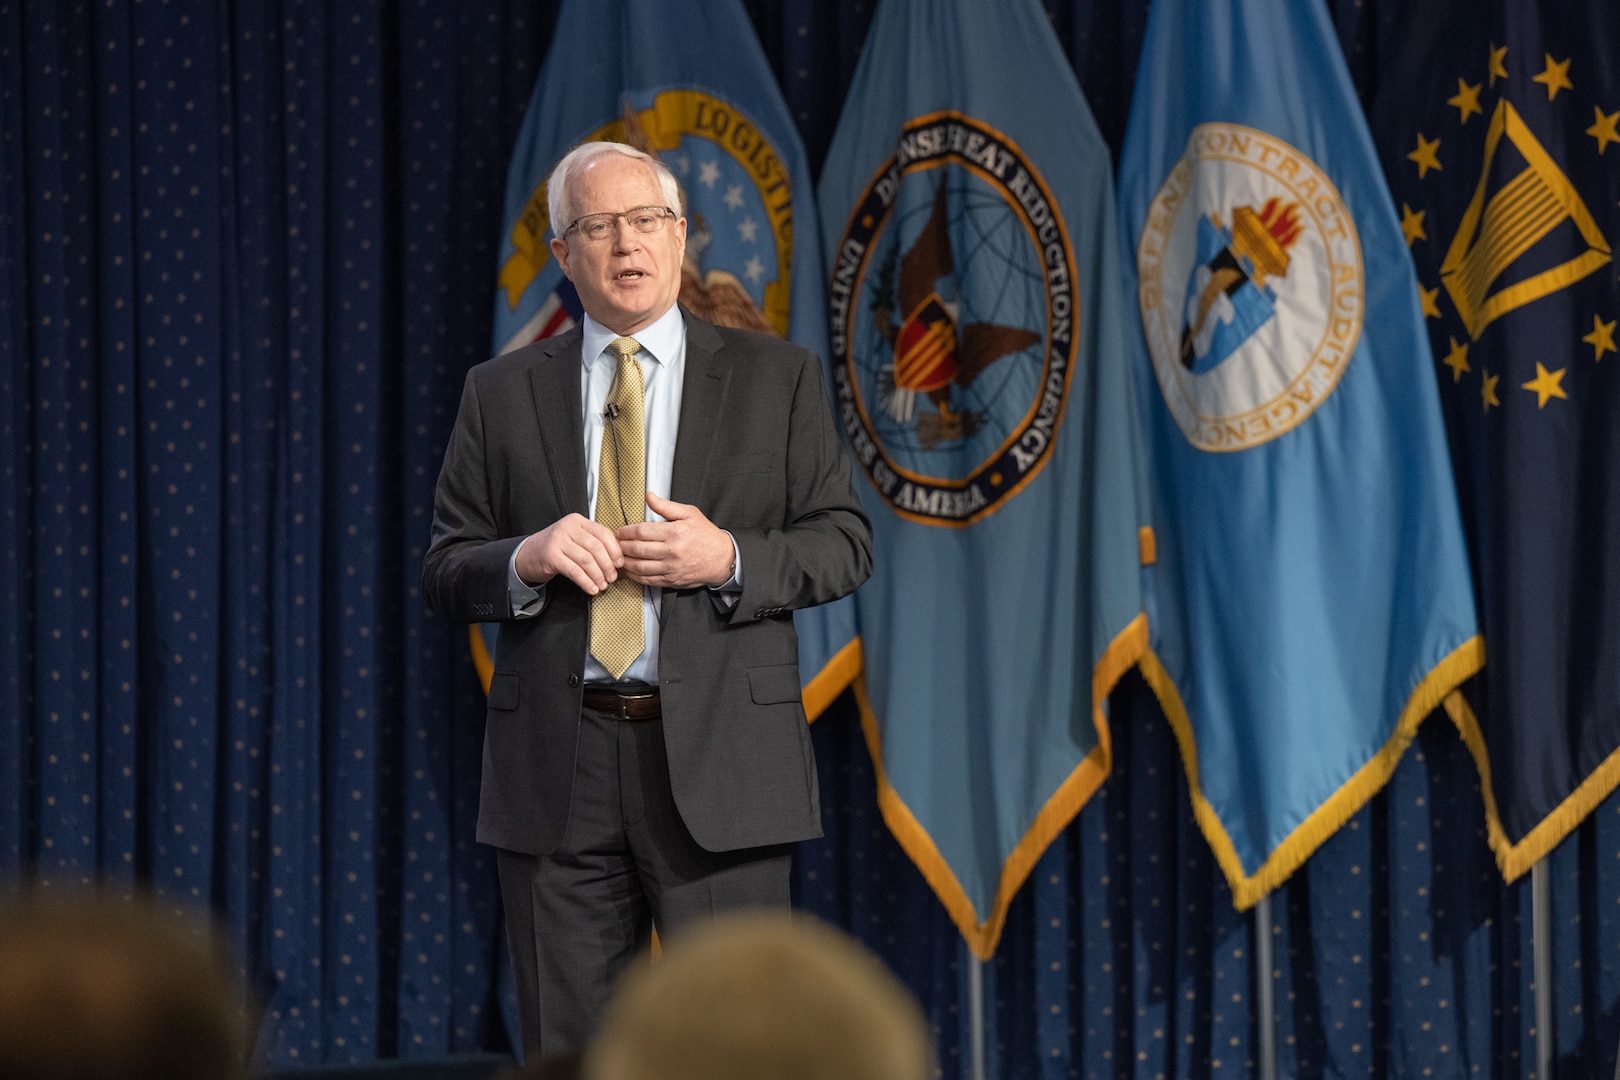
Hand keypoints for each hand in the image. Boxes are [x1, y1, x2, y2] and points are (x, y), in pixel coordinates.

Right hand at [514, 513, 623, 595]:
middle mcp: (567, 527)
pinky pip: (574, 571)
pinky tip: (591, 588)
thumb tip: (617, 558)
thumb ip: (593, 542)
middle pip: (596, 548)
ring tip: (602, 585)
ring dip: (597, 576)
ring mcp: (558, 540)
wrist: (527, 555)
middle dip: (607, 566)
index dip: (614, 550)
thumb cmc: (555, 548)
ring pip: (586, 560)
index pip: (603, 533)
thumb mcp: (574, 539)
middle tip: (611, 577)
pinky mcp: (551, 556)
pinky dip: (586, 582)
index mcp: (577, 521)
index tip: (619, 563)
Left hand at [617, 493, 733, 587]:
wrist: (722, 559)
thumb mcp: (689, 513)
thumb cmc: (706, 535)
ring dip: (625, 562)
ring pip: (639, 566)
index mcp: (674, 532)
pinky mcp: (671, 580)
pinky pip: (647, 580)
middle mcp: (671, 551)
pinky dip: (635, 576)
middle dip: (622, 546)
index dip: (626, 531)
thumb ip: (666, 506)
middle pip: (637, 549)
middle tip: (615, 543)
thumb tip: (649, 496)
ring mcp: (671, 568)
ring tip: (619, 556)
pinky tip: (630, 570)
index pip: (641, 532)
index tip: (620, 531)